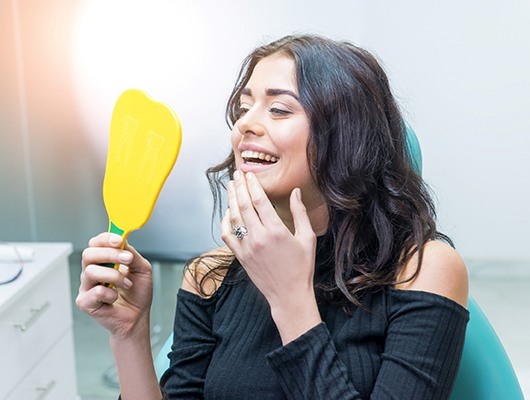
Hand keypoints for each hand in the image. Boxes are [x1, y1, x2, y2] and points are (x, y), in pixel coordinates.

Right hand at [76, 232, 152, 338]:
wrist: (138, 317)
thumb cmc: (137, 293)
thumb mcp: (142, 268)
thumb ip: (132, 254)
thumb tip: (123, 242)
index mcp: (103, 261)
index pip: (96, 243)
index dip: (106, 238)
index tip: (120, 240)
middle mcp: (92, 271)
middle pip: (88, 254)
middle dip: (110, 254)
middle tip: (128, 259)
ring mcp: (86, 287)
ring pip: (90, 271)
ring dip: (114, 276)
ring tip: (127, 284)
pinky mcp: (85, 302)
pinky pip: (94, 292)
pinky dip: (110, 294)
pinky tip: (116, 298)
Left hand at [221, 171, 320, 342]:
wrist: (289, 295)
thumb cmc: (302, 267)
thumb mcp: (307, 238)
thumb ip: (300, 213)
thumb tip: (295, 192)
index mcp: (276, 230)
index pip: (260, 201)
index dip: (253, 185)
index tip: (249, 174)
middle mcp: (259, 237)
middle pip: (244, 205)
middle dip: (240, 187)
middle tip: (237, 174)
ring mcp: (247, 247)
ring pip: (234, 218)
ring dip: (231, 200)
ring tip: (231, 186)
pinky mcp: (241, 257)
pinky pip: (228, 235)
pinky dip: (225, 222)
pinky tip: (228, 212)